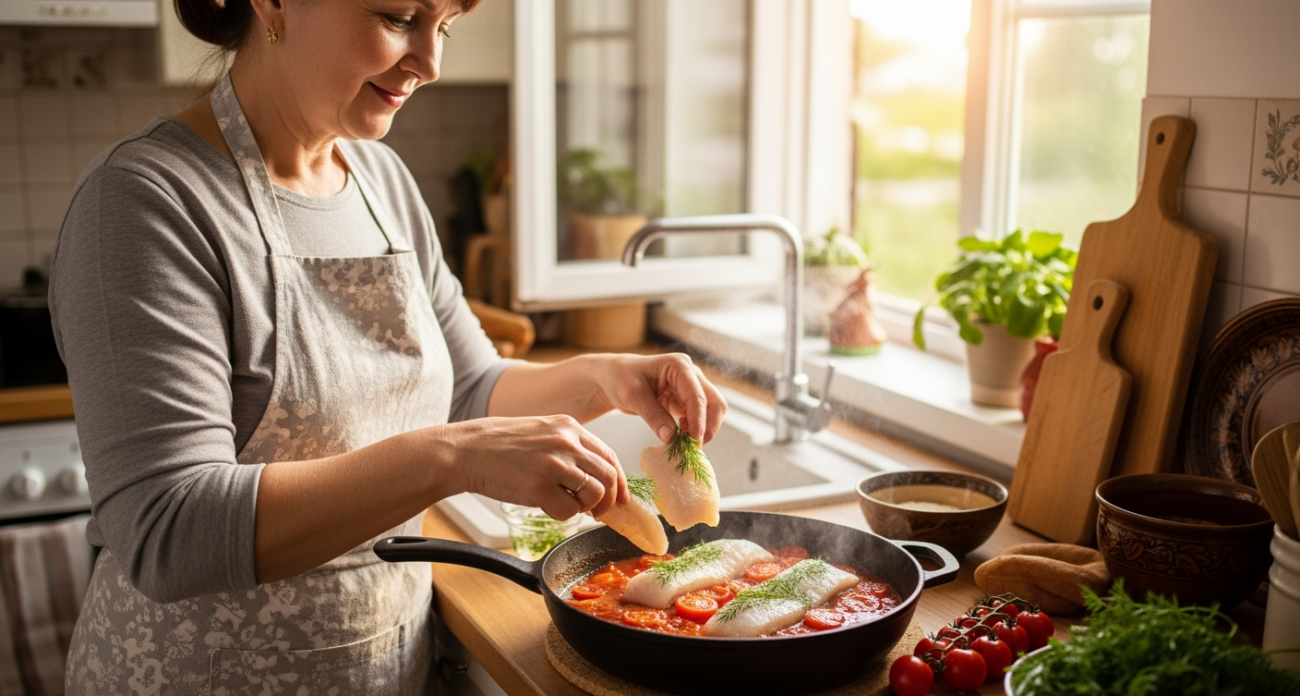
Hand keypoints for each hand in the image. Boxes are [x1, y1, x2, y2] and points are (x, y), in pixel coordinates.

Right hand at [438, 415, 624, 519]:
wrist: (466, 451)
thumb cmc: (499, 444)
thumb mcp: (541, 431)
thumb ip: (569, 448)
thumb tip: (593, 476)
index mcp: (569, 427)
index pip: (610, 456)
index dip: (619, 481)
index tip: (620, 498)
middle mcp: (566, 443)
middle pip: (609, 477)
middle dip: (608, 500)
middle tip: (598, 511)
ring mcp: (554, 465)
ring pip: (594, 495)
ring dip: (586, 508)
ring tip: (568, 506)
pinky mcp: (539, 487)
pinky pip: (569, 512)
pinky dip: (563, 516)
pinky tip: (547, 507)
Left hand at [595, 353, 727, 444]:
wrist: (614, 377)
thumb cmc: (621, 378)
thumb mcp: (633, 396)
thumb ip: (653, 415)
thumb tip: (671, 438)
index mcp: (679, 366)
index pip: (697, 395)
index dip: (699, 419)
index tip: (694, 441)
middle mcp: (690, 374)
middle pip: (714, 402)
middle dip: (708, 425)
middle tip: (694, 446)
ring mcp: (690, 387)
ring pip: (711, 410)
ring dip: (703, 428)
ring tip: (685, 443)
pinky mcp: (685, 400)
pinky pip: (698, 416)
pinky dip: (694, 429)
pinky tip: (681, 437)